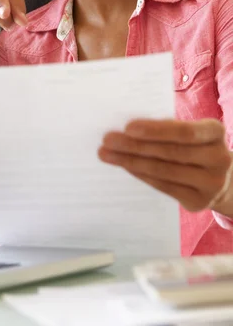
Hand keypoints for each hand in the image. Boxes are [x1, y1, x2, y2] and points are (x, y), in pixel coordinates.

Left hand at [98, 118, 232, 213]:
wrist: (220, 177)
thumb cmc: (194, 146)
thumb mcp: (190, 132)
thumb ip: (167, 128)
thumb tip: (126, 130)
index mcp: (215, 133)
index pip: (184, 132)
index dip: (155, 130)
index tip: (127, 127)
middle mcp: (219, 158)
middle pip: (169, 152)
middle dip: (134, 145)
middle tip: (108, 140)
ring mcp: (211, 184)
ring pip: (163, 171)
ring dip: (131, 162)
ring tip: (107, 154)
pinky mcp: (198, 202)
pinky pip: (163, 186)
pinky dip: (141, 175)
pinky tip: (125, 166)